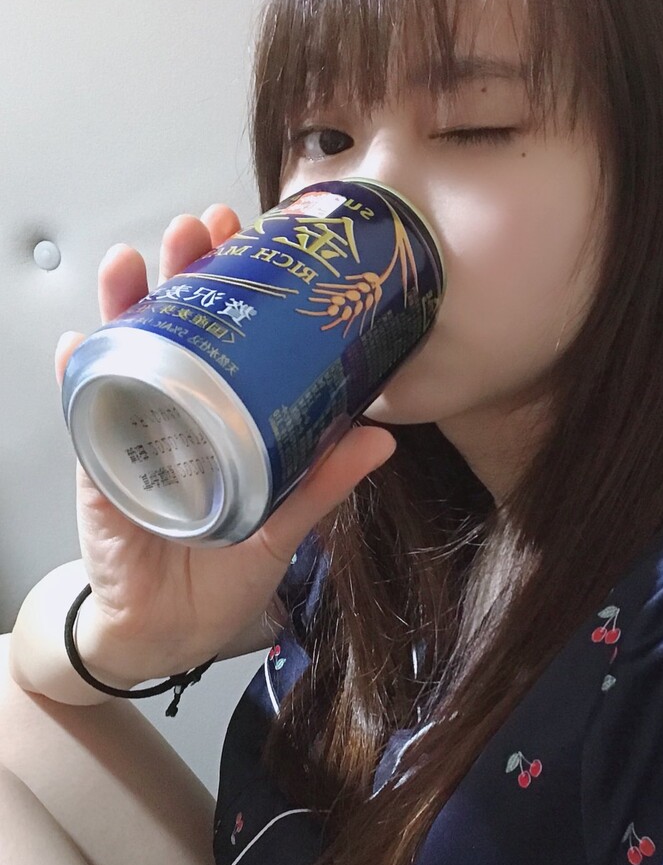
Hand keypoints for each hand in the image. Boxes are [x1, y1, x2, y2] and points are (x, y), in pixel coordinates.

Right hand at [55, 204, 396, 682]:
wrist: (166, 635)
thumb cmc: (217, 579)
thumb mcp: (279, 526)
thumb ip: (321, 482)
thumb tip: (381, 436)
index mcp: (220, 420)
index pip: (224, 338)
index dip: (233, 287)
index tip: (251, 239)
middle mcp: (173, 416)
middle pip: (172, 328)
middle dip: (180, 272)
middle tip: (199, 229)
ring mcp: (131, 437)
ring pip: (123, 355)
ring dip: (125, 305)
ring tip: (135, 263)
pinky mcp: (99, 471)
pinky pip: (84, 415)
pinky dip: (79, 377)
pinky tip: (83, 343)